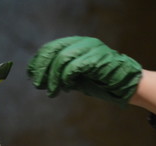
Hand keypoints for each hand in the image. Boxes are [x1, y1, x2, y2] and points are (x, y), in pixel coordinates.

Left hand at [27, 36, 141, 105]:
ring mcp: (90, 49)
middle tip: (38, 85)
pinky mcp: (96, 58)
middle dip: (42, 69)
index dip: (38, 61)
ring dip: (53, 79)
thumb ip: (59, 74)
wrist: (124, 86)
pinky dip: (66, 79)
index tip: (31, 75)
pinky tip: (65, 88)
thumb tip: (38, 78)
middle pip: (52, 51)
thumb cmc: (99, 81)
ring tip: (52, 92)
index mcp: (75, 44)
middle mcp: (82, 43)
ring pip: (61, 60)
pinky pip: (73, 67)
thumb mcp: (74, 76)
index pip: (50, 48)